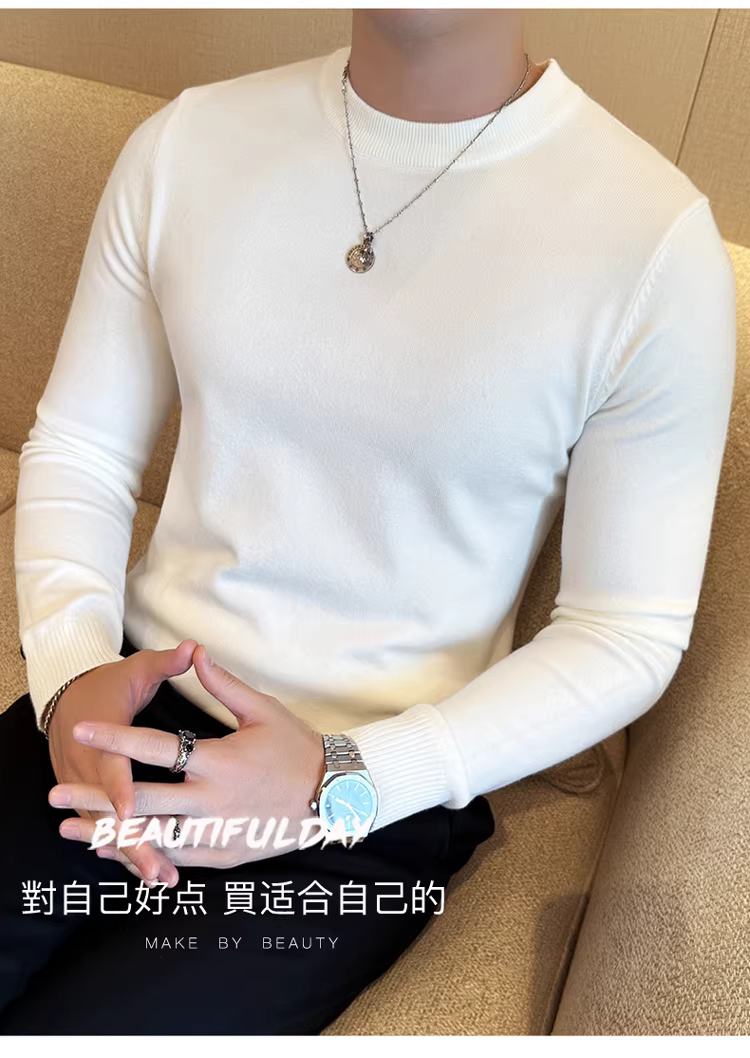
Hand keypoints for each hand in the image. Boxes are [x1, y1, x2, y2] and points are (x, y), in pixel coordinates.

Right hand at [48, 639, 197, 885]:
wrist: (68, 699)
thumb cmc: (110, 685)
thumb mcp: (136, 670)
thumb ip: (166, 663)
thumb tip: (194, 647)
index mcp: (103, 736)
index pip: (109, 767)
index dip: (119, 790)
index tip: (133, 810)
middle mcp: (89, 768)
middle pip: (108, 811)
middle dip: (131, 839)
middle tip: (158, 866)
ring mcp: (87, 788)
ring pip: (107, 828)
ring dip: (132, 852)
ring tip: (163, 878)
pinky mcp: (92, 800)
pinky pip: (108, 831)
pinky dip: (126, 849)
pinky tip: (152, 868)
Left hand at [49, 644, 325, 871]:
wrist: (334, 795)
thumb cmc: (297, 748)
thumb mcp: (263, 710)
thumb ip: (223, 685)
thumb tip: (195, 652)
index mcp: (220, 760)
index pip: (156, 747)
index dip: (115, 738)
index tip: (81, 729)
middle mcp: (214, 799)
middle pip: (142, 801)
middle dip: (94, 798)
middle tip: (55, 795)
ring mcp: (219, 832)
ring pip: (154, 836)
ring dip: (109, 833)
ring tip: (72, 830)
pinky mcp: (225, 855)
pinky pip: (177, 857)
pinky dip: (143, 854)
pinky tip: (115, 851)